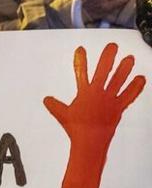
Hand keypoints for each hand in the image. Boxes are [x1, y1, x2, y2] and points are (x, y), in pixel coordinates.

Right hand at [44, 42, 145, 187]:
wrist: (89, 140)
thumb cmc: (74, 128)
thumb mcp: (61, 115)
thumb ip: (54, 105)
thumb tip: (46, 99)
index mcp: (84, 93)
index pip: (81, 72)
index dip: (80, 60)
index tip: (81, 49)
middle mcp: (98, 93)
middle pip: (103, 71)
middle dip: (108, 57)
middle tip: (112, 46)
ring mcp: (110, 100)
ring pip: (119, 80)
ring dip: (125, 68)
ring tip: (130, 58)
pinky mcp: (119, 107)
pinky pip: (129, 95)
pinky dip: (136, 87)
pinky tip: (141, 78)